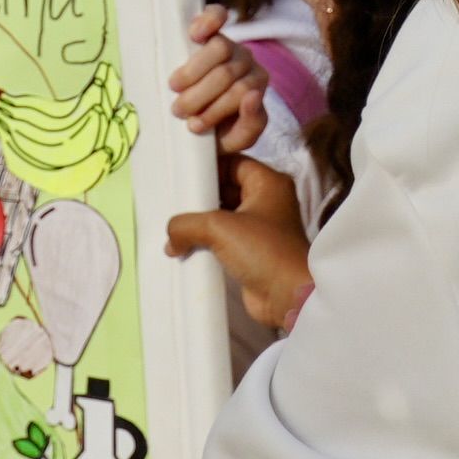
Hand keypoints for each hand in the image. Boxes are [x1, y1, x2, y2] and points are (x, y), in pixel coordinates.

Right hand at [165, 166, 312, 331]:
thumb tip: (171, 240)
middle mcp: (267, 201)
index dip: (208, 167)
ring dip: (201, 223)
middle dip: (200, 197)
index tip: (181, 174)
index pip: (233, 163)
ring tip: (174, 227)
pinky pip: (224, 239)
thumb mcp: (219, 227)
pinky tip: (184, 247)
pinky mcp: (253, 251)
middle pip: (226, 189)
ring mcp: (261, 227)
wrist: (287, 295)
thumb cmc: (262, 250)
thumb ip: (187, 224)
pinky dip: (207, 242)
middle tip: (172, 203)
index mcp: (269, 183)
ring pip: (223, 215)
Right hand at [172, 7, 269, 150]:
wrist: (197, 123)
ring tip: (175, 88)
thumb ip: (252, 123)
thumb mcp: (238, 138)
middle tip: (179, 112)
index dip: (215, 109)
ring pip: (218, 48)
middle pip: (225, 73)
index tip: (194, 126)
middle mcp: (246, 61)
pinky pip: (216, 15)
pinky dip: (207, 21)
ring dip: (192, 73)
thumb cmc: (219, 129)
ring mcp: (229, 43)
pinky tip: (194, 34)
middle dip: (198, 97)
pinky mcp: (210, 29)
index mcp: (256, 84)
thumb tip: (254, 95)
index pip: (241, 91)